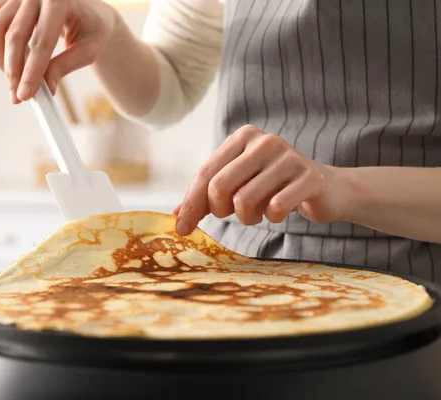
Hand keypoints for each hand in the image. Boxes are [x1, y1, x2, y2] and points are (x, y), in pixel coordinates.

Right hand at [0, 0, 116, 102]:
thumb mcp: (88, 50)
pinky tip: (3, 58)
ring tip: (14, 78)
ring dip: (0, 59)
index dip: (32, 71)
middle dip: (13, 71)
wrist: (88, 11)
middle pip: (15, 36)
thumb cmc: (91, 29)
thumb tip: (46, 88)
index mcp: (61, 1)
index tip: (25, 95)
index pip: (42, 42)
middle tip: (17, 95)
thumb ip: (66, 66)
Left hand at [173, 125, 347, 234]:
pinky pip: (274, 209)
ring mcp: (289, 158)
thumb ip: (207, 196)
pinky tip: (279, 211)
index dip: (190, 204)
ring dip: (248, 217)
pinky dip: (272, 218)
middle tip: (234, 213)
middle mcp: (265, 141)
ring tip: (259, 211)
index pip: (205, 173)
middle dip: (220, 211)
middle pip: (219, 187)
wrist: (325, 189)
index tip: (181, 228)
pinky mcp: (310, 178)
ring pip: (244, 201)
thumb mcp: (238, 184)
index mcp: (243, 137)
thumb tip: (176, 217)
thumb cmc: (272, 186)